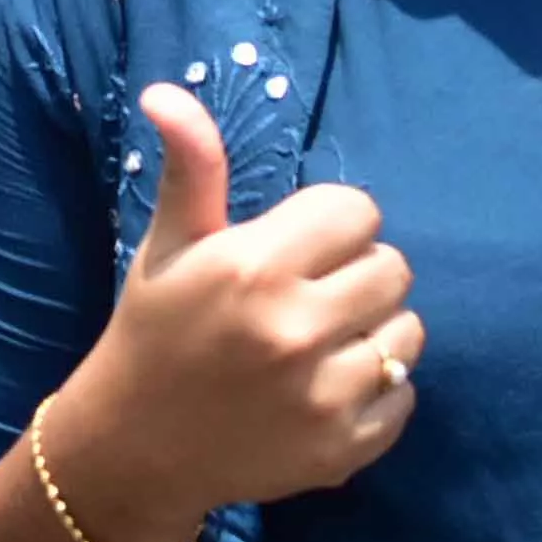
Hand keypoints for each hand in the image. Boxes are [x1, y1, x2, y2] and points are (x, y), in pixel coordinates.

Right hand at [53, 84, 417, 541]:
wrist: (134, 449)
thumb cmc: (154, 332)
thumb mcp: (168, 246)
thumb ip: (192, 168)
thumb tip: (168, 91)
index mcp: (254, 267)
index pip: (357, 212)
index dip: (332, 225)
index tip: (298, 249)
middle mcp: (296, 328)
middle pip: (393, 269)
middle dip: (357, 274)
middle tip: (313, 296)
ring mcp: (324, 396)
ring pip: (408, 334)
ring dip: (375, 332)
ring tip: (326, 342)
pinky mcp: (343, 449)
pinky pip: (404, 396)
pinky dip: (378, 393)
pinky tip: (328, 390)